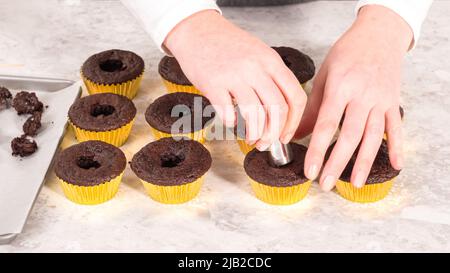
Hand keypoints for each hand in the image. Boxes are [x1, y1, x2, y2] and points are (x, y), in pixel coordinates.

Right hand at [164, 10, 305, 148]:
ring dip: (254, 133)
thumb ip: (271, 78)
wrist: (197, 30)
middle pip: (277, 109)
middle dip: (274, 133)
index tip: (286, 135)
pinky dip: (231, 124)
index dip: (294, 122)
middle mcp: (256, 68)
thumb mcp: (259, 54)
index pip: (295, 97)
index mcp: (272, 61)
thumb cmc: (228, 45)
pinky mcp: (213, 83)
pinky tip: (231, 122)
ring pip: (255, 114)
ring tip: (251, 138)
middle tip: (266, 143)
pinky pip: (227, 112)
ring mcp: (234, 75)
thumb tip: (280, 115)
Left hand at [295, 5, 412, 189]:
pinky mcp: (393, 102)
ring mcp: (381, 100)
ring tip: (356, 184)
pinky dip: (397, 147)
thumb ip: (311, 107)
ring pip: (373, 136)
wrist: (377, 34)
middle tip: (326, 185)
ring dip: (364, 162)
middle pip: (350, 136)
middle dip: (337, 163)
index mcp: (340, 88)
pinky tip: (396, 165)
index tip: (309, 171)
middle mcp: (362, 96)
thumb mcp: (324, 76)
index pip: (326, 125)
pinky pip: (396, 128)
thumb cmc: (346, 54)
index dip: (317, 151)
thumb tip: (295, 135)